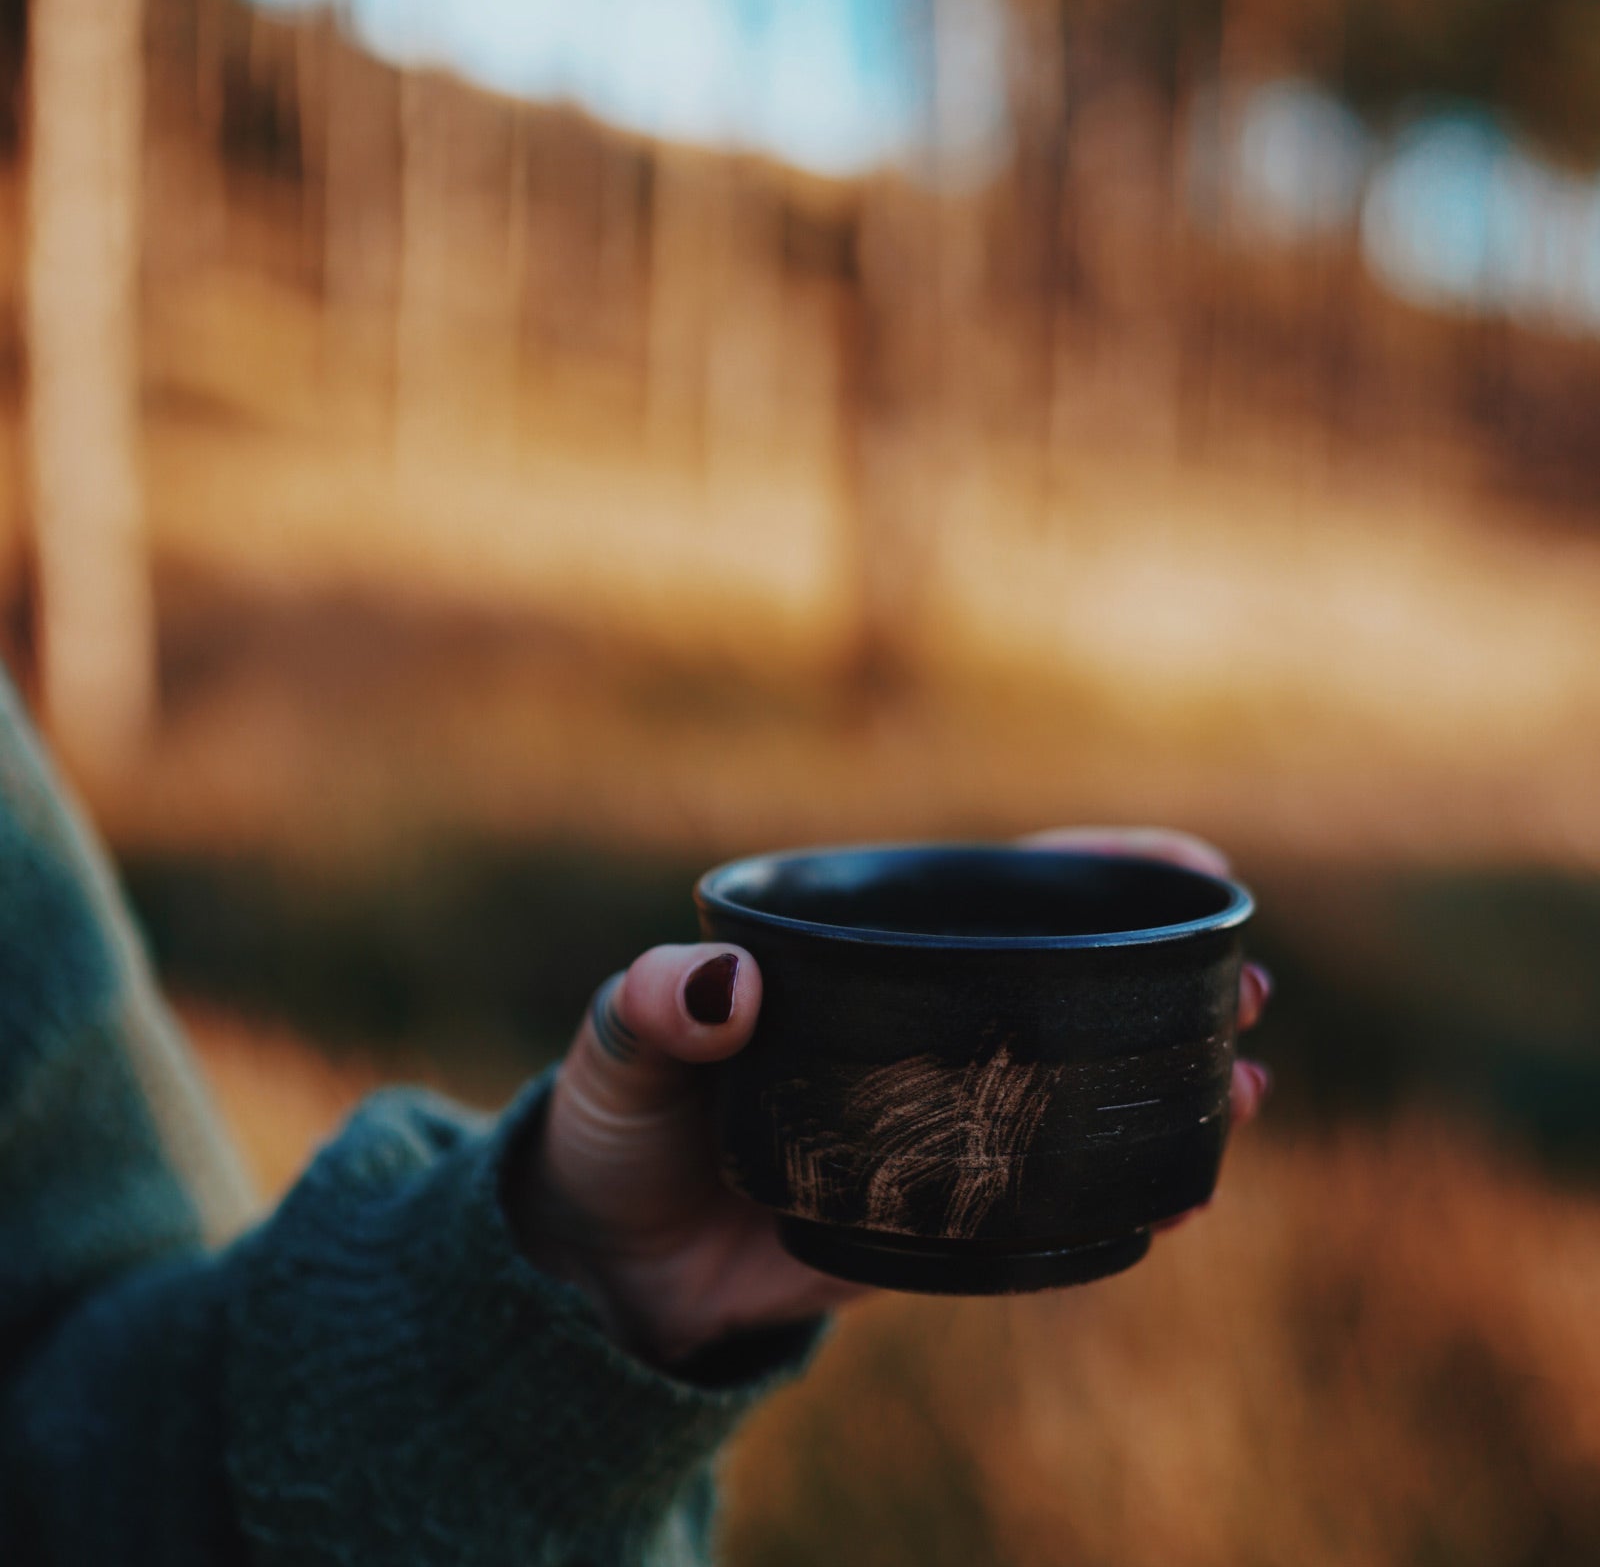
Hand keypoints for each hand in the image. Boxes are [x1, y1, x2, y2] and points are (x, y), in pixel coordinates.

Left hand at [507, 828, 1270, 1365]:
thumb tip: (725, 988)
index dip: (1098, 871)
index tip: (1191, 863)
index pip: (991, 898)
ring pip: (1079, 1086)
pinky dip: (1125, 1187)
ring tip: (1251, 1083)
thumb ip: (650, 1010)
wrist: (609, 1268)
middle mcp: (919, 1031)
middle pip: (1065, 988)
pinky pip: (1052, 1193)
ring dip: (1170, 1079)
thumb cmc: (614, 1132)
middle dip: (1165, 980)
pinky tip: (1190, 1189)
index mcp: (862, 964)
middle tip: (1249, 989)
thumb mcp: (619, 1052)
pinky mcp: (946, 1214)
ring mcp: (942, 1122)